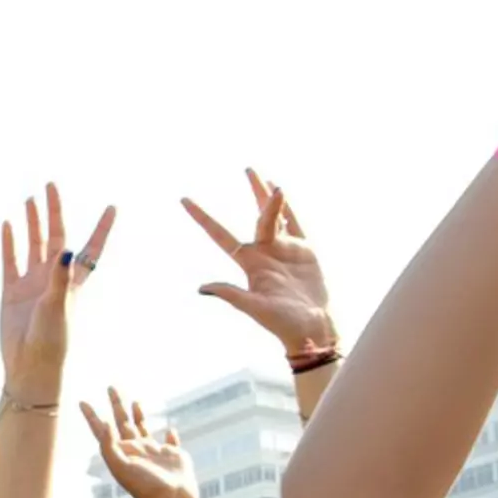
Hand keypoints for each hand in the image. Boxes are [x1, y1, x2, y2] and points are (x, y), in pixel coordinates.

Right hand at [0, 187, 114, 403]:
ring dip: (32, 222)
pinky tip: (8, 224)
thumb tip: (67, 248)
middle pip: (57, 236)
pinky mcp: (12, 292)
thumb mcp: (59, 307)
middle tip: (52, 185)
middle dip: (55, 212)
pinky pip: (10, 260)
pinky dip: (9, 242)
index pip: (91, 248)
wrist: (30, 368)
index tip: (112, 207)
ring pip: (33, 244)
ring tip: (30, 199)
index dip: (102, 228)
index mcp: (75, 282)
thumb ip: (61, 277)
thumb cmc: (53, 342)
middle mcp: (55, 278)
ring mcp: (33, 284)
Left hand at [78, 388, 195, 497]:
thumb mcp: (120, 466)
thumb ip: (108, 445)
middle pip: (123, 422)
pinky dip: (171, 436)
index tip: (82, 402)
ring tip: (135, 402)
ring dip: (139, 415)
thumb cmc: (144, 487)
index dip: (91, 416)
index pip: (102, 430)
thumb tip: (105, 423)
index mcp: (121, 452)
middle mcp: (136, 450)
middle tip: (111, 387)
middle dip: (116, 405)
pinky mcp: (174, 456)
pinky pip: (171, 442)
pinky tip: (170, 430)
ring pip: (145, 428)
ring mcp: (155, 453)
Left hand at [180, 169, 335, 358]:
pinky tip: (281, 190)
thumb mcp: (254, 309)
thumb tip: (201, 288)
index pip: (220, 235)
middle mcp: (265, 252)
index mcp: (250, 263)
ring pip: (275, 214)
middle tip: (248, 168)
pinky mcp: (304, 250)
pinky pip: (295, 222)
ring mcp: (284, 249)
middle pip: (258, 216)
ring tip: (257, 172)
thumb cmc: (282, 323)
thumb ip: (231, 295)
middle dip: (255, 192)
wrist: (312, 329)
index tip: (184, 200)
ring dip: (267, 194)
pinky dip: (288, 207)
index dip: (202, 217)